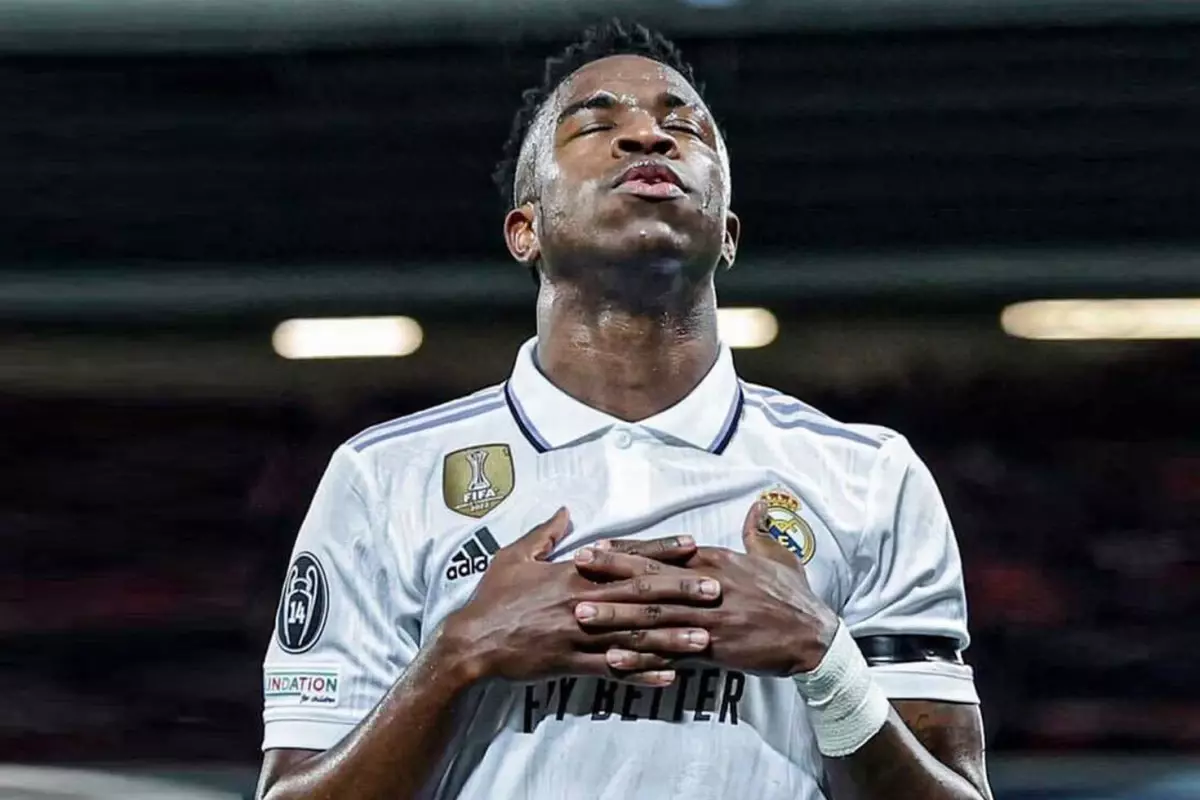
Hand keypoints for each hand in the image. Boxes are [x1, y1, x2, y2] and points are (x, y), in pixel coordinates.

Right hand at [441, 509, 718, 686]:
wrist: (472, 642)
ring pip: (633, 635)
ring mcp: (579, 635)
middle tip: (717, 590)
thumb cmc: (493, 597)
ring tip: (705, 639)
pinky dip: (642, 673)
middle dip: (681, 592)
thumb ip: (545, 534)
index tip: (693, 546)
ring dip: (672, 637)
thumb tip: (566, 511)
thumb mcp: (514, 556)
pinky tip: (670, 677)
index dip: (661, 551)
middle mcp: (582, 602)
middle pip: (640, 595)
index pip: (626, 558)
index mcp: (574, 573)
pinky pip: (613, 670)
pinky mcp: (571, 664)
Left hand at [572, 501, 839, 675]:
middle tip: (574, 570)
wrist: (815, 638)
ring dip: (615, 616)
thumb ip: (758, 532)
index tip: (595, 546)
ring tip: (581, 615)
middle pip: (651, 579)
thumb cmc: (794, 596)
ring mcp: (709, 620)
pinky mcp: (715, 651)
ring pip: (654, 616)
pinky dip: (642, 657)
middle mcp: (708, 587)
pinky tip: (614, 659)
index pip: (663, 552)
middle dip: (610, 575)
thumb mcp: (777, 556)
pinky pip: (671, 654)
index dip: (627, 550)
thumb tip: (757, 506)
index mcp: (716, 562)